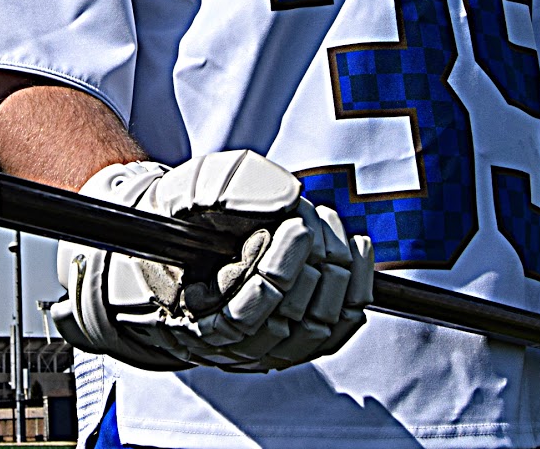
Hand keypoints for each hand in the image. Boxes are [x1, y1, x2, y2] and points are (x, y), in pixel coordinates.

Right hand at [51, 150, 372, 371]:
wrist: (182, 242)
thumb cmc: (183, 218)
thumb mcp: (184, 193)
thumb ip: (223, 191)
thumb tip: (287, 198)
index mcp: (189, 315)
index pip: (242, 313)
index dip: (275, 269)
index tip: (294, 224)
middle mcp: (227, 345)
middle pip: (286, 318)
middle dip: (310, 256)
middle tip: (306, 213)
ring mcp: (263, 348)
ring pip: (317, 325)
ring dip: (334, 267)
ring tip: (324, 221)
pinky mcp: (295, 341)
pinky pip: (338, 329)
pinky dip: (356, 287)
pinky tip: (356, 248)